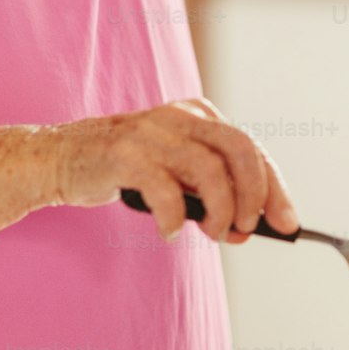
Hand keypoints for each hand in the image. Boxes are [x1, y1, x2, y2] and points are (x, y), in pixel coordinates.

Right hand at [53, 96, 298, 242]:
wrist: (60, 158)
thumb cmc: (124, 169)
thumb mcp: (174, 171)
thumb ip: (209, 191)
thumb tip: (248, 226)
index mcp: (197, 115)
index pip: (251, 148)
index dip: (275, 188)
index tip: (288, 224)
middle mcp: (179, 117)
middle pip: (240, 150)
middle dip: (255, 196)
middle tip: (249, 230)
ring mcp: (151, 133)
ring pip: (210, 171)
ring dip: (221, 212)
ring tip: (213, 234)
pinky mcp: (125, 154)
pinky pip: (166, 191)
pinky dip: (174, 220)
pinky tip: (169, 232)